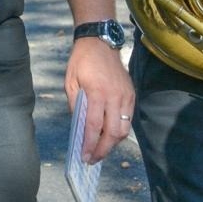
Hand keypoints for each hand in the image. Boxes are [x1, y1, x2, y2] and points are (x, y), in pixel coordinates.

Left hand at [64, 38, 135, 163]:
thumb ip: (76, 106)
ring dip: (113, 143)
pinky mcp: (131, 94)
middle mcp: (115, 96)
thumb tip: (79, 128)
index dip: (90, 145)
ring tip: (100, 150)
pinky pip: (128, 119)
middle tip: (92, 159)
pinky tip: (109, 135)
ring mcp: (126, 96)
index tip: (84, 157)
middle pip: (113, 133)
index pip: (95, 126)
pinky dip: (119, 131)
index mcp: (97, 92)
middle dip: (103, 150)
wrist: (100, 42)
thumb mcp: (70, 82)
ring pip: (124, 129)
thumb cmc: (81, 61)